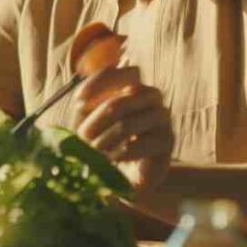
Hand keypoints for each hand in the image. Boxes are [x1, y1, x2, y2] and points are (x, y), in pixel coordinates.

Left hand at [71, 66, 171, 193]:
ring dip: (106, 139)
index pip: (120, 72)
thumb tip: (81, 101)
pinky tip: (113, 159)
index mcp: (131, 84)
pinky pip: (141, 144)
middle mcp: (151, 96)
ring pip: (129, 123)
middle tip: (83, 137)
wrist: (123, 174)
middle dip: (97, 120)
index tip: (79, 101)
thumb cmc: (104, 142)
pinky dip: (121, 153)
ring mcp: (162, 118)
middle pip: (123, 99)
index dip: (99, 83)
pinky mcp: (167, 141)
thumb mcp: (87, 121)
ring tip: (96, 152)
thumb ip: (84, 107)